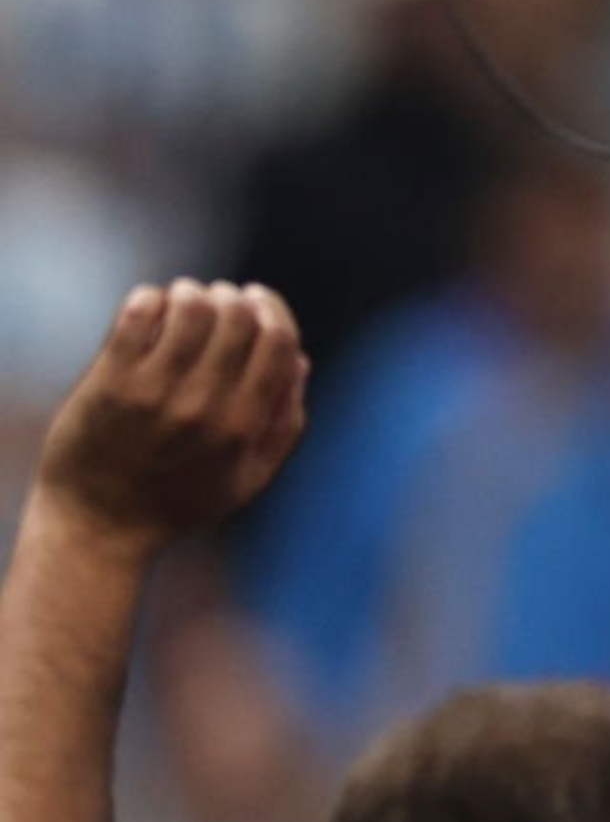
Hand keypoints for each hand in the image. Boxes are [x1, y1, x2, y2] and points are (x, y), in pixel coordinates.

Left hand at [33, 282, 309, 553]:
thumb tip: (300, 359)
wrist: (97, 528)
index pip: (276, 340)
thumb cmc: (178, 503)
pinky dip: (149, 299)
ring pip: (190, 308)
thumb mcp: (248, 478)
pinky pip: (137, 316)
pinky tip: (149, 309)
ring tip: (182, 300)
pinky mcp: (108, 384)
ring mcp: (153, 393)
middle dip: (233, 297)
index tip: (258, 299)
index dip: (273, 308)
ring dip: (191, 293)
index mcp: (242, 425)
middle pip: (236, 317)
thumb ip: (285, 423)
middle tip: (218, 299)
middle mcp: (203, 406)